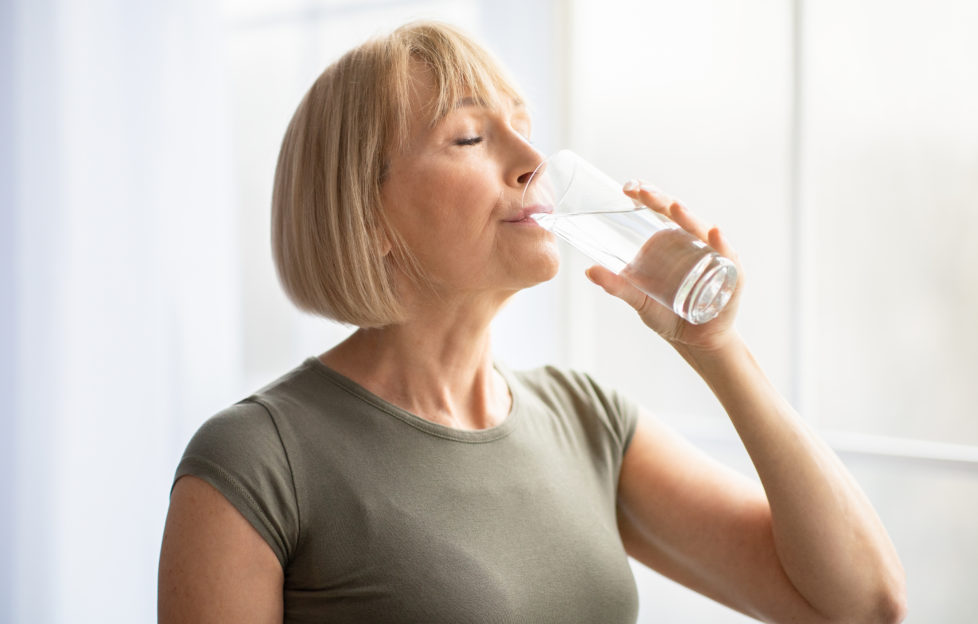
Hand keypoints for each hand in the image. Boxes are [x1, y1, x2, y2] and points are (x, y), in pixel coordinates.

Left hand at [585, 181, 743, 351]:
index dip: (647, 196)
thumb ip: (616, 285)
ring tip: (675, 207)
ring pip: (702, 231)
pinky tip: (714, 235)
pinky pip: (727, 257)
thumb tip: (589, 270)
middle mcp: (693, 243)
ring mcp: (713, 256)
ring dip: (689, 218)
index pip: (660, 211)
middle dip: (662, 201)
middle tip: (643, 192)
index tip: (628, 187)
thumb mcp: (637, 299)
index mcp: (671, 241)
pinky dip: (721, 245)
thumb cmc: (666, 314)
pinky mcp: (730, 275)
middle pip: (679, 215)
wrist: (692, 341)